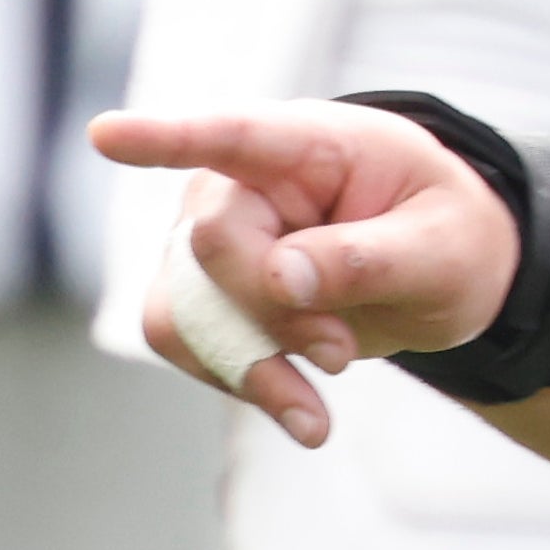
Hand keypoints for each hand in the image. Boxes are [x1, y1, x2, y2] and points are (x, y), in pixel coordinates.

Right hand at [82, 100, 514, 446]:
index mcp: (308, 144)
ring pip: (183, 312)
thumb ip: (365, 258)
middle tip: (341, 351)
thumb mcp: (440, 247)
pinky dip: (244, 386)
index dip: (164, 138)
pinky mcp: (202, 296)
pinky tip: (301, 413)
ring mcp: (210, 239)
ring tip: (315, 414)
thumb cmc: (444, 236)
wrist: (435, 277)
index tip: (105, 136)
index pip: (230, 135)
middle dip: (275, 314)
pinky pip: (189, 348)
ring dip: (249, 367)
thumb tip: (281, 277)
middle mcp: (241, 184)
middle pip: (213, 248)